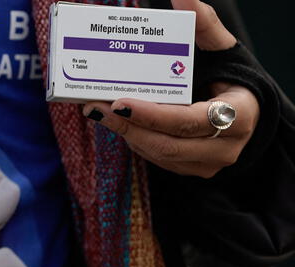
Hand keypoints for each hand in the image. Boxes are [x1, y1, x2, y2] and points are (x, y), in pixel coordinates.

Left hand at [82, 0, 259, 177]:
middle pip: (169, 145)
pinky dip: (134, 139)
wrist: (243, 108)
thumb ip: (204, 24)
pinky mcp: (190, 169)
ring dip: (125, 133)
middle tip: (96, 107)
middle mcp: (226, 147)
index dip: (154, 115)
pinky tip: (116, 120)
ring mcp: (207, 163)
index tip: (120, 102)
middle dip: (128, 126)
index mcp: (240, 116)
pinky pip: (156, 158)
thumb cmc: (229, 77)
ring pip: (158, 154)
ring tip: (97, 111)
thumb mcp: (221, 50)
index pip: (191, 121)